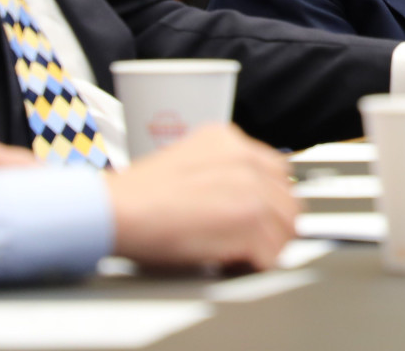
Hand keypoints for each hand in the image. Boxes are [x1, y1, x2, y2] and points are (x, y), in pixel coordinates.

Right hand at [106, 124, 297, 270]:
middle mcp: (247, 159)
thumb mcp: (183, 158)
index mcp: (229, 140)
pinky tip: (232, 263)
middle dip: (274, 225)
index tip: (260, 217)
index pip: (276, 172)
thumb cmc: (136, 195)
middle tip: (252, 243)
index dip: (269, 200)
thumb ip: (218, 169)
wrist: (115, 210)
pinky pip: (272, 255)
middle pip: (288, 200)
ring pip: (287, 228)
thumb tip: (239, 195)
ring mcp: (253, 189)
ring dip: (267, 247)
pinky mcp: (250, 221)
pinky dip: (256, 265)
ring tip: (241, 255)